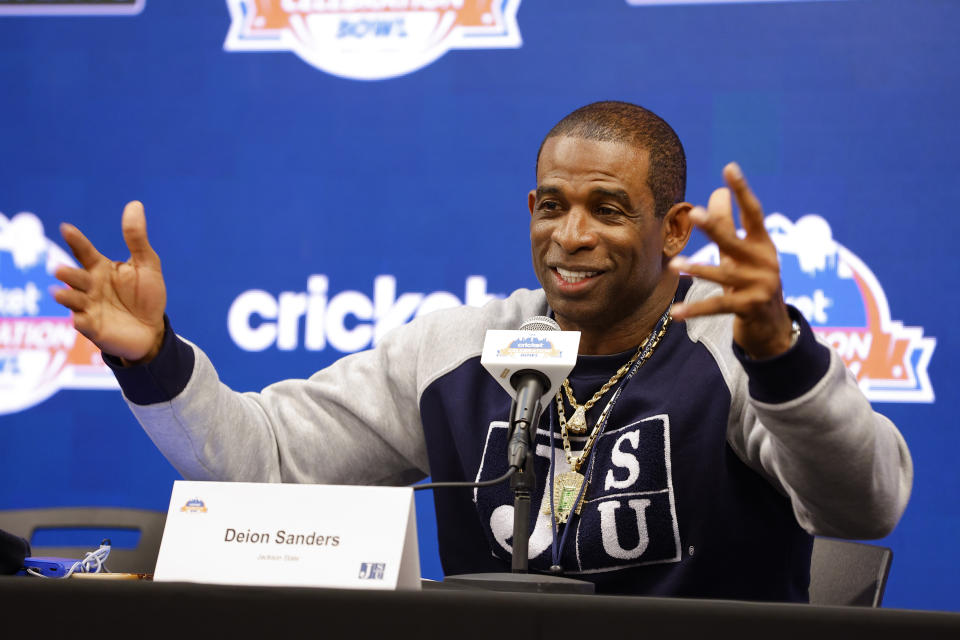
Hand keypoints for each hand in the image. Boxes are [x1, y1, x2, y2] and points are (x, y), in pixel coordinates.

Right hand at [52, 201, 166, 363]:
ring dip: (66, 296)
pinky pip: (84, 324)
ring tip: (59, 292)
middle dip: (67, 274)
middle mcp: (90, 286)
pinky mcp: (94, 328)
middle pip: (75, 277)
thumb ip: (136, 238)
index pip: (85, 252)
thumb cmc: (146, 295)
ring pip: (73, 300)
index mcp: (100, 268)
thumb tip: (135, 204)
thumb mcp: (147, 264)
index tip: (66, 228)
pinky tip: (79, 318)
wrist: (153, 330)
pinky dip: (80, 321)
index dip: (76, 241)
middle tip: (59, 269)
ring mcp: (90, 307)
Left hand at [668, 163, 792, 358]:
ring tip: (674, 264)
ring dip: (697, 269)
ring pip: (722, 275)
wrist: (773, 323)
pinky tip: (675, 312)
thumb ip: (729, 224)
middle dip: (715, 227)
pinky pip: (716, 306)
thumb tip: (718, 191)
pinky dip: (694, 310)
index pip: (752, 212)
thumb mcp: (742, 252)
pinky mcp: (748, 308)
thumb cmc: (752, 278)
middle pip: (734, 241)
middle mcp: (764, 262)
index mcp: (763, 243)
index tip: (729, 168)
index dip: (742, 190)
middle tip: (694, 212)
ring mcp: (758, 286)